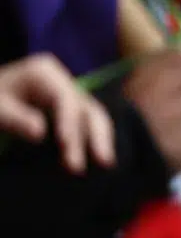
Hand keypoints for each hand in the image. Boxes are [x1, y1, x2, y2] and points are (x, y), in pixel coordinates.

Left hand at [0, 55, 113, 174]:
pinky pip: (88, 123)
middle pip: (85, 107)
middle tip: (88, 164)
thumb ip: (16, 118)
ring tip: (107, 164)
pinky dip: (95, 139)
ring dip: (101, 139)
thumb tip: (40, 133)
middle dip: (91, 135)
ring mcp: (68, 94)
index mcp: (43, 73)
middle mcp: (62, 81)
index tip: (65, 143)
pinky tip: (101, 158)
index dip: (69, 121)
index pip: (65, 98)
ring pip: (93, 115)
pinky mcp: (69, 109)